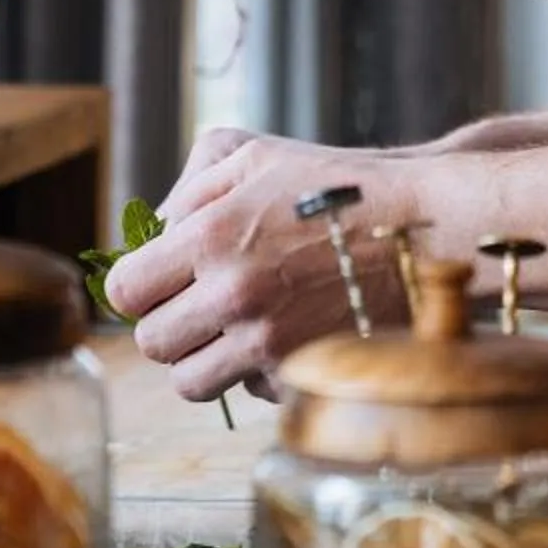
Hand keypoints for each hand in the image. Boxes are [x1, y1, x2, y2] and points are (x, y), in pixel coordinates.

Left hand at [103, 129, 414, 403]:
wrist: (423, 227)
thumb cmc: (338, 184)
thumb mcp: (256, 156)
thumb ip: (191, 189)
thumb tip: (155, 234)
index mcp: (210, 236)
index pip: (125, 291)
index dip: (138, 284)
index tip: (160, 278)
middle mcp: (231, 295)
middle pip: (152, 344)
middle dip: (169, 322)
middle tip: (199, 301)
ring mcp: (266, 341)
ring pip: (190, 382)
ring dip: (203, 358)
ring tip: (235, 325)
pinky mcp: (297, 373)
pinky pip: (246, 391)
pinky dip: (255, 371)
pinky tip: (285, 332)